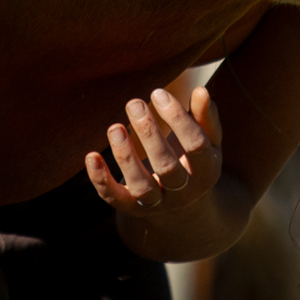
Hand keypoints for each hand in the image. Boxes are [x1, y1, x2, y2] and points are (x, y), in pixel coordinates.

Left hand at [85, 85, 221, 221]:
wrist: (181, 206)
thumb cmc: (193, 159)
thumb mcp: (207, 140)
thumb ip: (204, 116)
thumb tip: (200, 91)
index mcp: (207, 171)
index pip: (195, 145)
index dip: (177, 118)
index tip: (158, 92)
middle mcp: (184, 192)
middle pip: (167, 167)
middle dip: (149, 134)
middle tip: (134, 104)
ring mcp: (158, 204)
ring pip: (141, 186)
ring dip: (126, 157)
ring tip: (114, 128)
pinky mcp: (132, 209)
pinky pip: (115, 198)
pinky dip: (101, 180)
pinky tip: (91, 156)